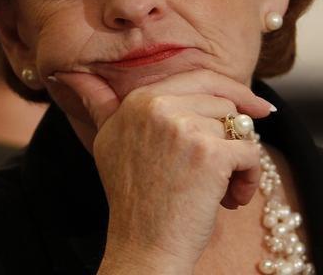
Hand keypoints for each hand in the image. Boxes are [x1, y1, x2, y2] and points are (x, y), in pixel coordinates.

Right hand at [50, 70, 274, 272]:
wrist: (142, 248)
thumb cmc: (133, 199)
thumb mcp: (108, 142)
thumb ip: (98, 104)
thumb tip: (64, 75)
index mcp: (139, 99)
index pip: (201, 78)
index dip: (233, 93)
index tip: (258, 109)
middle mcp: (158, 106)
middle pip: (224, 102)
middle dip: (237, 133)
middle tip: (234, 167)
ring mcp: (184, 127)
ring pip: (240, 128)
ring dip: (241, 162)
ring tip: (223, 191)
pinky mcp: (210, 153)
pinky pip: (250, 152)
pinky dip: (249, 178)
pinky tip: (232, 199)